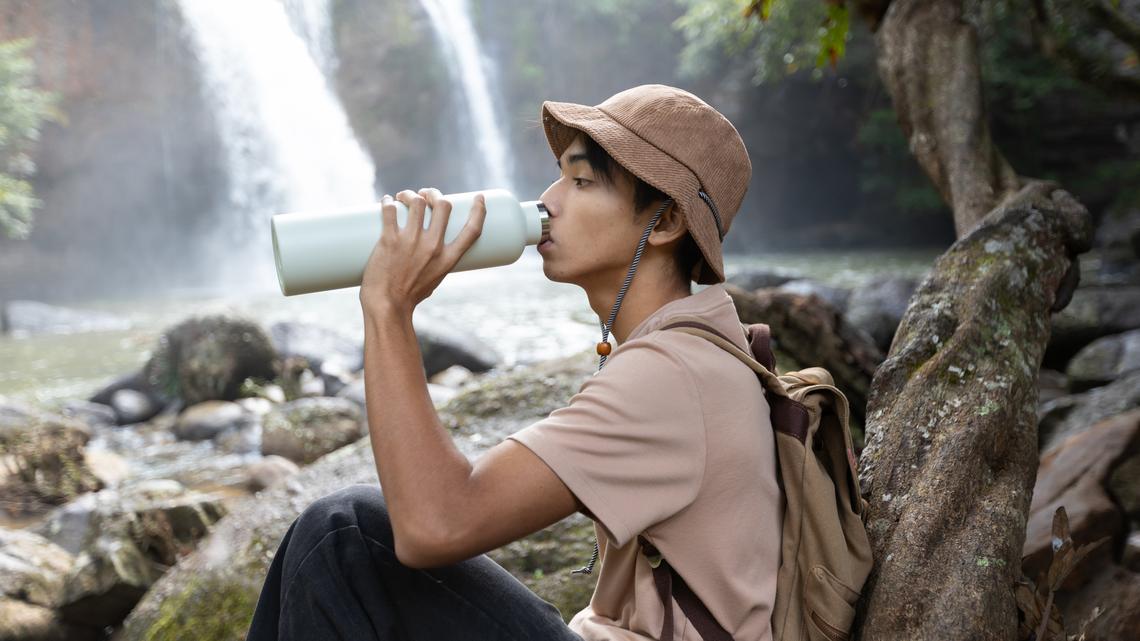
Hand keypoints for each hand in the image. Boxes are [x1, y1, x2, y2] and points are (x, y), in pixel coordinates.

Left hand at [359, 188, 486, 316]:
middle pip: (443, 206)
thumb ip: (435, 264)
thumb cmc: (408, 297)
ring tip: (403, 197)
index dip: (479, 210)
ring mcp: (411, 242)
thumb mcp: (434, 280)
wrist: (386, 306)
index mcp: (448, 259)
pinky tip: (386, 200)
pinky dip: (387, 201)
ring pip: (417, 202)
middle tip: (424, 195)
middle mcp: (433, 247)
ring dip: (410, 194)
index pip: (472, 230)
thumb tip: (430, 250)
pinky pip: (390, 210)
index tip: (479, 198)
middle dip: (435, 194)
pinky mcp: (389, 240)